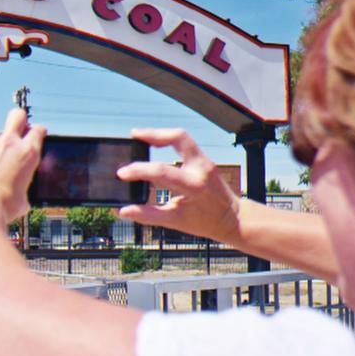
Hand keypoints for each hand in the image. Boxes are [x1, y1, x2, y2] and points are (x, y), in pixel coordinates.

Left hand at [0, 108, 46, 222]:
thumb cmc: (3, 206)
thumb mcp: (24, 200)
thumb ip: (23, 189)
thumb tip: (19, 196)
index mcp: (27, 153)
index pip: (38, 130)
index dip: (40, 132)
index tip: (39, 136)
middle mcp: (8, 145)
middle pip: (18, 116)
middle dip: (21, 120)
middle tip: (22, 133)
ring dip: (1, 149)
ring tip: (1, 170)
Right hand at [117, 128, 240, 243]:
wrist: (232, 219)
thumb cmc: (204, 221)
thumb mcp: (175, 222)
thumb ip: (148, 215)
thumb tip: (123, 211)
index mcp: (194, 186)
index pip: (161, 171)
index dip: (138, 171)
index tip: (122, 173)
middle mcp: (200, 168)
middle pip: (178, 138)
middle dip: (153, 134)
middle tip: (134, 134)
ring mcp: (204, 161)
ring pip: (182, 136)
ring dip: (161, 133)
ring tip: (142, 136)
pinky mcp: (204, 159)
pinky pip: (184, 143)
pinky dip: (168, 140)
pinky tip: (155, 144)